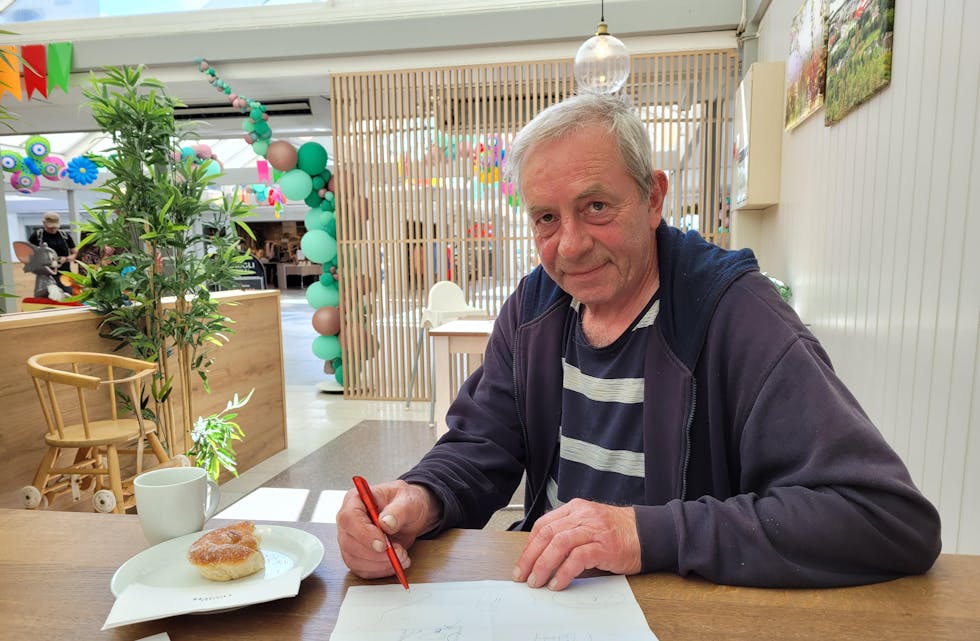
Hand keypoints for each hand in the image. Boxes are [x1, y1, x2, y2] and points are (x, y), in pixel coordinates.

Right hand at [336, 480, 441, 578]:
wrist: (410, 515)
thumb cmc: (406, 503)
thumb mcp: (408, 501)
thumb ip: (398, 510)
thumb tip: (386, 523)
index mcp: (355, 500)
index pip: (349, 518)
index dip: (363, 534)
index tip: (382, 544)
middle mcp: (348, 520)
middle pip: (348, 542)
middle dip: (375, 554)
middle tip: (399, 552)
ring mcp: (350, 539)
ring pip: (353, 560)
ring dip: (380, 564)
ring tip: (402, 557)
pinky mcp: (356, 555)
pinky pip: (361, 569)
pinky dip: (380, 570)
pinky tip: (395, 563)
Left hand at [512, 498, 641, 590]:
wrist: (648, 533)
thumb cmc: (618, 532)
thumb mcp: (589, 524)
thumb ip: (569, 531)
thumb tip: (543, 553)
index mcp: (575, 509)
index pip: (543, 524)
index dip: (529, 545)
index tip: (523, 562)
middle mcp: (582, 516)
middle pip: (547, 533)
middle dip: (530, 556)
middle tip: (522, 575)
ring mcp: (593, 530)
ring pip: (558, 543)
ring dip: (543, 564)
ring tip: (536, 581)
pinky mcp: (604, 546)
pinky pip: (577, 558)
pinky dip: (564, 572)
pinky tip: (558, 582)